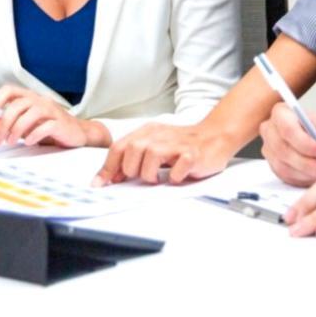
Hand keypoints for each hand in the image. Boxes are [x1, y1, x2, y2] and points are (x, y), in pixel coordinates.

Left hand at [0, 85, 107, 148]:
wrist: (76, 133)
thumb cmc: (49, 128)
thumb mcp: (26, 124)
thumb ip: (10, 121)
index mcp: (29, 97)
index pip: (8, 90)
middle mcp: (39, 100)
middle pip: (16, 105)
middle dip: (3, 124)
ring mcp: (51, 110)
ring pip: (30, 114)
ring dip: (16, 130)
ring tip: (11, 141)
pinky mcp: (60, 123)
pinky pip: (45, 126)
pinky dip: (34, 135)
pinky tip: (29, 142)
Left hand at [92, 121, 239, 185]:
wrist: (215, 136)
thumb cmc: (183, 144)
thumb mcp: (155, 146)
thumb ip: (134, 157)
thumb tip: (112, 176)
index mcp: (147, 132)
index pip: (119, 148)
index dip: (108, 168)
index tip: (101, 184)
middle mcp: (159, 135)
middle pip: (132, 149)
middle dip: (131, 170)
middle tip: (141, 177)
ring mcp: (176, 144)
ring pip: (151, 155)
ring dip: (150, 173)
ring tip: (158, 179)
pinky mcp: (193, 154)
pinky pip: (178, 167)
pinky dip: (174, 176)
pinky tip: (176, 177)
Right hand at [258, 105, 315, 185]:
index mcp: (281, 113)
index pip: (287, 129)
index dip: (304, 143)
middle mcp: (270, 130)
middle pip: (283, 150)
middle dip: (307, 162)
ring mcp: (269, 150)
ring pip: (284, 166)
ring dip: (307, 172)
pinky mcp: (273, 166)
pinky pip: (286, 177)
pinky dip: (303, 178)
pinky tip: (315, 173)